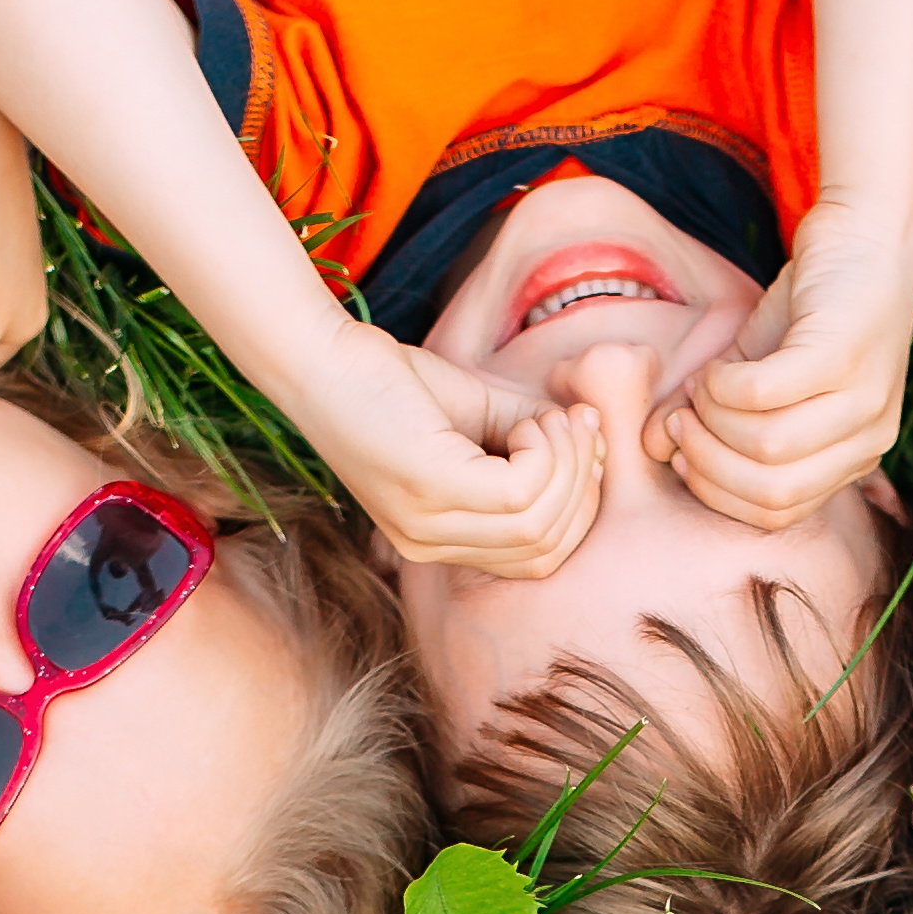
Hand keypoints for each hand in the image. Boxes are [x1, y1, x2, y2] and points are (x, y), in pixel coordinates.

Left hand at [290, 328, 604, 579]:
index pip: (537, 559)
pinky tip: (527, 422)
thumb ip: (532, 434)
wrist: (320, 355)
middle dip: (581, 487)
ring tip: (550, 420)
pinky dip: (543, 452)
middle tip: (576, 425)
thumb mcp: (477, 411)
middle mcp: (429, 545)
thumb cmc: (392, 378)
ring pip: (539, 525)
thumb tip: (592, 437)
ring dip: (566, 466)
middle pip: (546, 549)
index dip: (578, 506)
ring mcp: (426, 524)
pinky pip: (520, 493)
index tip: (582, 442)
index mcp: (438, 539)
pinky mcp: (428, 488)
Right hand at [657, 198, 911, 535]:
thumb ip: (708, 414)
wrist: (864, 231)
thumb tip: (651, 446)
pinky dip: (725, 384)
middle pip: (772, 493)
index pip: (778, 514)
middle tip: (681, 418)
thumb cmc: (810, 306)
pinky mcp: (846, 356)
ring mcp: (866, 400)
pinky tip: (719, 364)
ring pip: (768, 449)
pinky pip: (765, 394)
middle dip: (708, 461)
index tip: (681, 450)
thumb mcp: (753, 370)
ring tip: (701, 385)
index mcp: (853, 458)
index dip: (716, 490)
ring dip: (713, 419)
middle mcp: (870, 438)